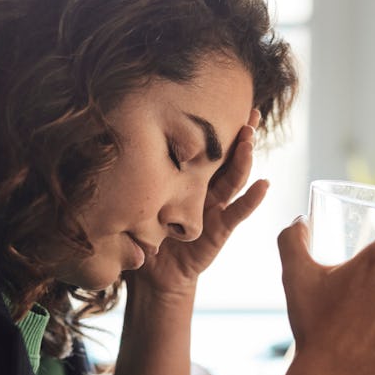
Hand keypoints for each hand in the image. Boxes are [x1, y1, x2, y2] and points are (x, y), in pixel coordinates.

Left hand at [130, 110, 265, 295]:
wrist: (152, 275)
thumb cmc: (142, 233)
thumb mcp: (136, 197)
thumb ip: (134, 176)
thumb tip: (110, 139)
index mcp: (186, 177)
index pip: (204, 147)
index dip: (215, 127)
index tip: (221, 99)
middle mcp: (205, 188)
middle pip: (226, 156)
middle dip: (240, 134)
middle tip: (250, 111)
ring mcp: (216, 207)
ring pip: (234, 178)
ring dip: (245, 158)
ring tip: (251, 137)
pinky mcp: (220, 229)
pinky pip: (238, 212)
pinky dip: (252, 199)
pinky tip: (264, 184)